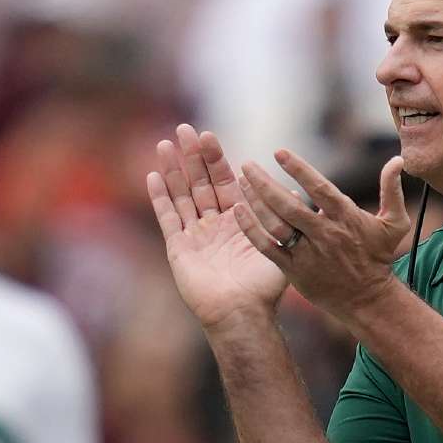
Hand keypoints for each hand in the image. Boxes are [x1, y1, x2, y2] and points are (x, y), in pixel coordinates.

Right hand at [147, 124, 287, 328]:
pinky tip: (153, 176)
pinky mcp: (179, 248)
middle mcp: (216, 224)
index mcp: (240, 220)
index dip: (217, 159)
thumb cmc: (264, 286)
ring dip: (173, 169)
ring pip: (182, 195)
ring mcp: (195, 235)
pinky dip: (160, 197)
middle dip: (193, 156)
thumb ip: (279, 215)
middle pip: (201, 182)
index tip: (209, 135)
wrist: (241, 313)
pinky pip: (168, 217)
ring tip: (164, 143)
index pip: (226, 182)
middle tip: (184, 128)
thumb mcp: (278, 244)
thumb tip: (288, 188)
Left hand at [231, 148, 410, 319]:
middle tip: (247, 164)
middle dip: (265, 183)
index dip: (299, 169)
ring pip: (276, 225)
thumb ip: (392, 190)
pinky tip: (238, 211)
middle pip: (290, 205)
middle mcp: (325, 234)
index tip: (278, 152)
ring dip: (255, 202)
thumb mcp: (395, 223)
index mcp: (346, 218)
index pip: (319, 189)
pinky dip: (251, 230)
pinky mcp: (295, 270)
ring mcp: (308, 253)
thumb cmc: (379, 257)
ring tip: (241, 182)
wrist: (367, 299)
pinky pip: (268, 248)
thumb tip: (397, 160)